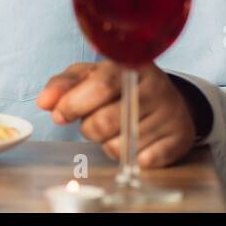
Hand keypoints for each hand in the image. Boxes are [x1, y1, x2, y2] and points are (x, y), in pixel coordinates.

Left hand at [37, 61, 197, 167]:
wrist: (166, 97)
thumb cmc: (117, 85)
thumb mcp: (89, 75)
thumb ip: (64, 85)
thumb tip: (44, 102)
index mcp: (130, 65)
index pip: (100, 86)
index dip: (74, 104)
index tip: (58, 115)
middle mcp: (155, 87)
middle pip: (107, 120)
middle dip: (88, 128)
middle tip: (89, 124)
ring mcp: (171, 113)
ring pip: (123, 144)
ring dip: (107, 143)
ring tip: (113, 130)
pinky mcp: (181, 138)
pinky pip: (144, 160)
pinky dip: (130, 156)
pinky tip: (133, 142)